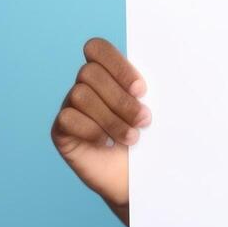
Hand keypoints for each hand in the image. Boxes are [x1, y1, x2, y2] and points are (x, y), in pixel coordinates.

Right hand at [49, 37, 150, 218]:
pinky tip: (106, 143)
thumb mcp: (154, 110)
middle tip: (144, 120)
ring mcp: (70, 106)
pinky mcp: (61, 129)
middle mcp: (84, 85)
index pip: (97, 48)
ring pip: (81, 95)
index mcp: (107, 72)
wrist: (138, 178)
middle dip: (121, 99)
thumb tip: (167, 68)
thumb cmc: (149, 140)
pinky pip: (67, 118)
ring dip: (111, 118)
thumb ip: (148, 89)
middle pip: (90, 73)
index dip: (118, 66)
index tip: (141, 90)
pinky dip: (91, 130)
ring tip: (132, 138)